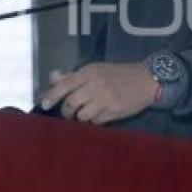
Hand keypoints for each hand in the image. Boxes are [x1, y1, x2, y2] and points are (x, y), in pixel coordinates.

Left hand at [39, 62, 157, 124]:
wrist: (147, 80)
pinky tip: (99, 115)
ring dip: (80, 118)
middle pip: (71, 103)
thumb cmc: (118, 74)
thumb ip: (74, 75)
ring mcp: (106, 99)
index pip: (65, 84)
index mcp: (90, 72)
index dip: (51, 96)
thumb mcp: (96, 69)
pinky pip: (96, 121)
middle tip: (67, 114)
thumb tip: (53, 77)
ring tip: (85, 114)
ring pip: (82, 115)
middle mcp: (96, 84)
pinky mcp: (114, 111)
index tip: (44, 104)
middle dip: (65, 112)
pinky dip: (93, 121)